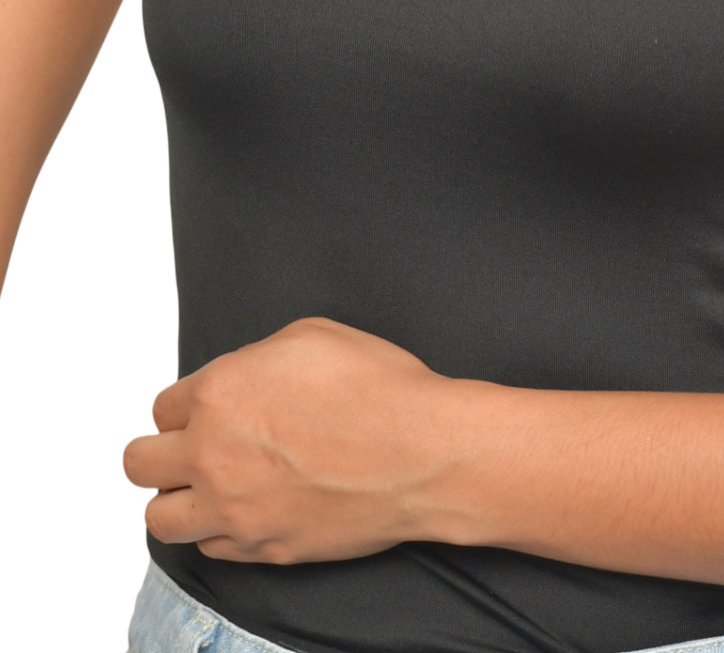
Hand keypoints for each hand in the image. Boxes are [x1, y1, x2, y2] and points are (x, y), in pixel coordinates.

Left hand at [122, 316, 463, 563]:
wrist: (422, 453)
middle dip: (161, 451)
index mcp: (220, 393)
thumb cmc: (381, 390)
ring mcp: (232, 508)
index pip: (165, 406)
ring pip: (159, 518)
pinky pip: (209, 547)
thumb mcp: (315, 336)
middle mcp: (212, 454)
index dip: (191, 404)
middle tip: (193, 448)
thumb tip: (246, 375)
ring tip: (209, 486)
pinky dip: (219, 530)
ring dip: (178, 498)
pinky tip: (247, 509)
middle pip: (140, 462)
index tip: (210, 408)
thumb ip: (259, 357)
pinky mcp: (261, 547)